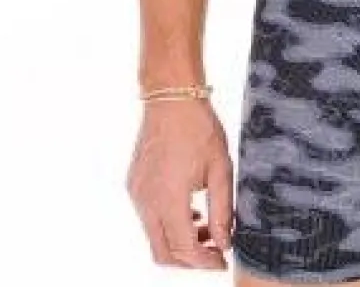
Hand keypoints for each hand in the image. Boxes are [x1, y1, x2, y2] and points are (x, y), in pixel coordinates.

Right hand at [125, 98, 233, 270]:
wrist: (171, 98)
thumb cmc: (199, 128)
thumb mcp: (221, 169)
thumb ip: (222, 211)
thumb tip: (225, 243)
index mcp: (169, 198)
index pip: (184, 249)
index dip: (205, 262)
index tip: (223, 261)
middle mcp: (146, 201)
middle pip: (163, 253)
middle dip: (189, 260)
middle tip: (215, 252)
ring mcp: (136, 193)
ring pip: (154, 237)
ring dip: (179, 242)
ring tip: (208, 228)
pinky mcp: (134, 185)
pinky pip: (148, 218)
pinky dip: (168, 224)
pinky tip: (190, 211)